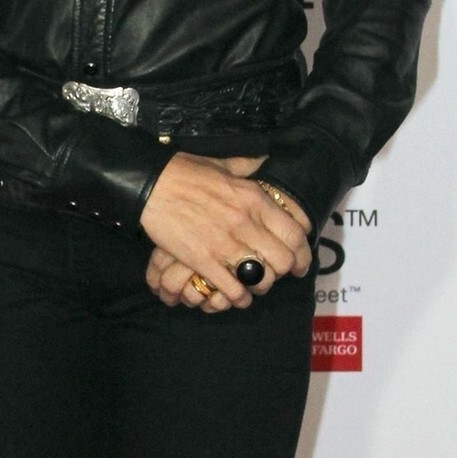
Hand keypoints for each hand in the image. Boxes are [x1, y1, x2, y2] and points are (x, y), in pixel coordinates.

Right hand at [140, 154, 312, 309]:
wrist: (152, 183)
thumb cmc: (187, 172)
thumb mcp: (225, 164)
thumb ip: (249, 166)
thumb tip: (264, 160)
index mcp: (254, 198)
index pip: (295, 233)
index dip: (303, 253)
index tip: (301, 263)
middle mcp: (246, 222)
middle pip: (283, 260)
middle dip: (283, 272)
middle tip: (275, 274)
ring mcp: (224, 243)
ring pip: (260, 278)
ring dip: (260, 286)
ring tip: (254, 286)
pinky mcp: (203, 259)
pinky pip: (232, 288)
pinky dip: (238, 297)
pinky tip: (237, 296)